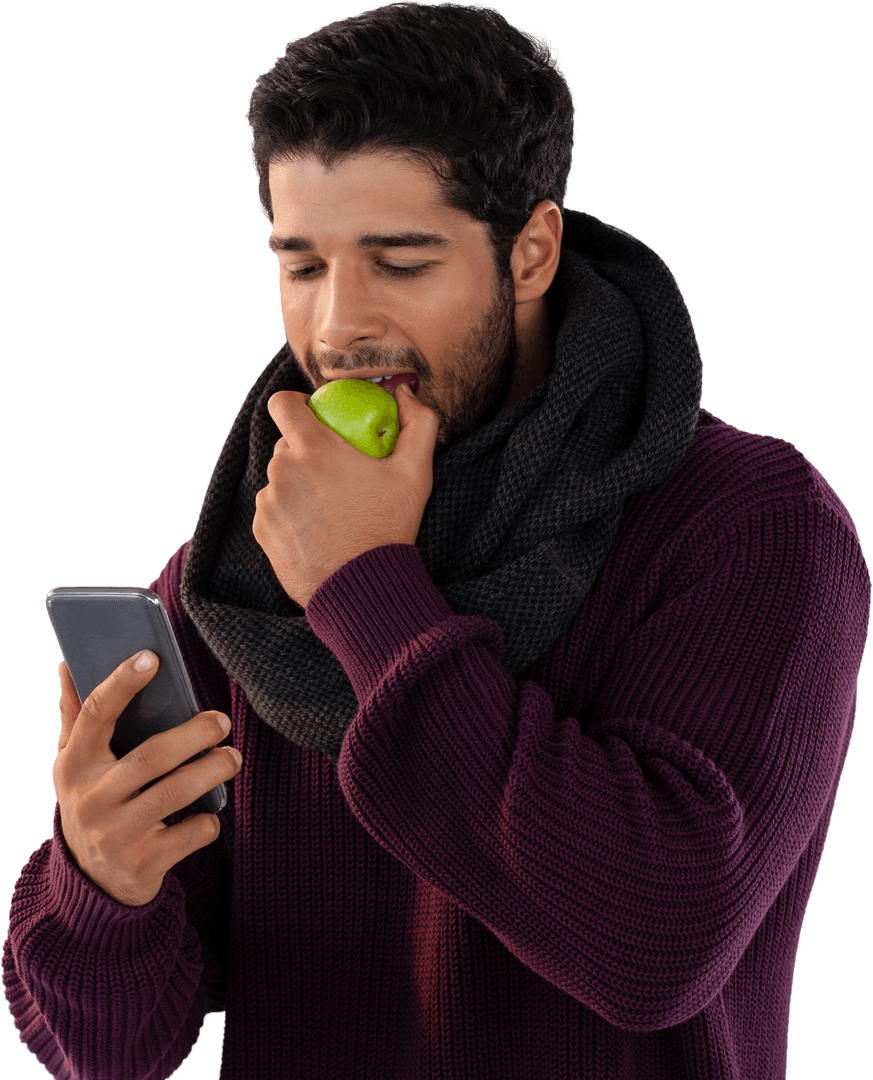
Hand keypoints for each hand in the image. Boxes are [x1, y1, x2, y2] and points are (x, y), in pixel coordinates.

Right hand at [52, 652, 242, 906]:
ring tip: (233, 757)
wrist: (93, 881)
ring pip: (176, 792)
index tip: (152, 657)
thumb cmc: (95, 800)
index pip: (96, 715)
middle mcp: (90, 799)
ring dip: (213, 769)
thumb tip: (67, 664)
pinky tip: (213, 811)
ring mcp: (115, 834)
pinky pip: (191, 834)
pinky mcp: (142, 863)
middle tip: (222, 721)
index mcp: (73, 765)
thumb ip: (75, 716)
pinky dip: (209, 819)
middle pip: (151, 757)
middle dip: (194, 734)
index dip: (123, 683)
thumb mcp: (75, 764)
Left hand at [252, 384, 438, 607]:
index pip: (282, 403)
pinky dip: (290, 512)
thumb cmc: (389, 528)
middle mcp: (281, 471)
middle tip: (338, 473)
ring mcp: (268, 503)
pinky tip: (318, 529)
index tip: (315, 417)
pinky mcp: (262, 531)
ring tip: (331, 508)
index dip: (296, 404)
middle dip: (308, 452)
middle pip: (286, 445)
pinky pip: (273, 509)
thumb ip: (418, 424)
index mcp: (312, 449)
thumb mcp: (416, 474)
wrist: (362, 590)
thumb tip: (404, 393)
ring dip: (299, 484)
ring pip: (279, 478)